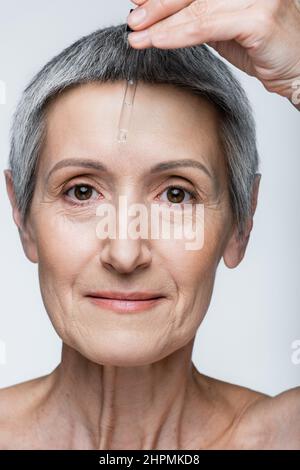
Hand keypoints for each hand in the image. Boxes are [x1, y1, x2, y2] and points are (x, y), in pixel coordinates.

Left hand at [127, 0, 299, 108]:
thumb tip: (160, 14)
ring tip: (138, 36)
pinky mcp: (260, 17)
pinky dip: (179, 34)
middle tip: (133, 19)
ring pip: (196, 8)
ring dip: (162, 23)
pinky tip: (158, 41)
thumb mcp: (226, 28)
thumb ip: (199, 18)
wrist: (299, 69)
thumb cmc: (265, 48)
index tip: (137, 1)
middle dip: (157, 6)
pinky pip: (207, 26)